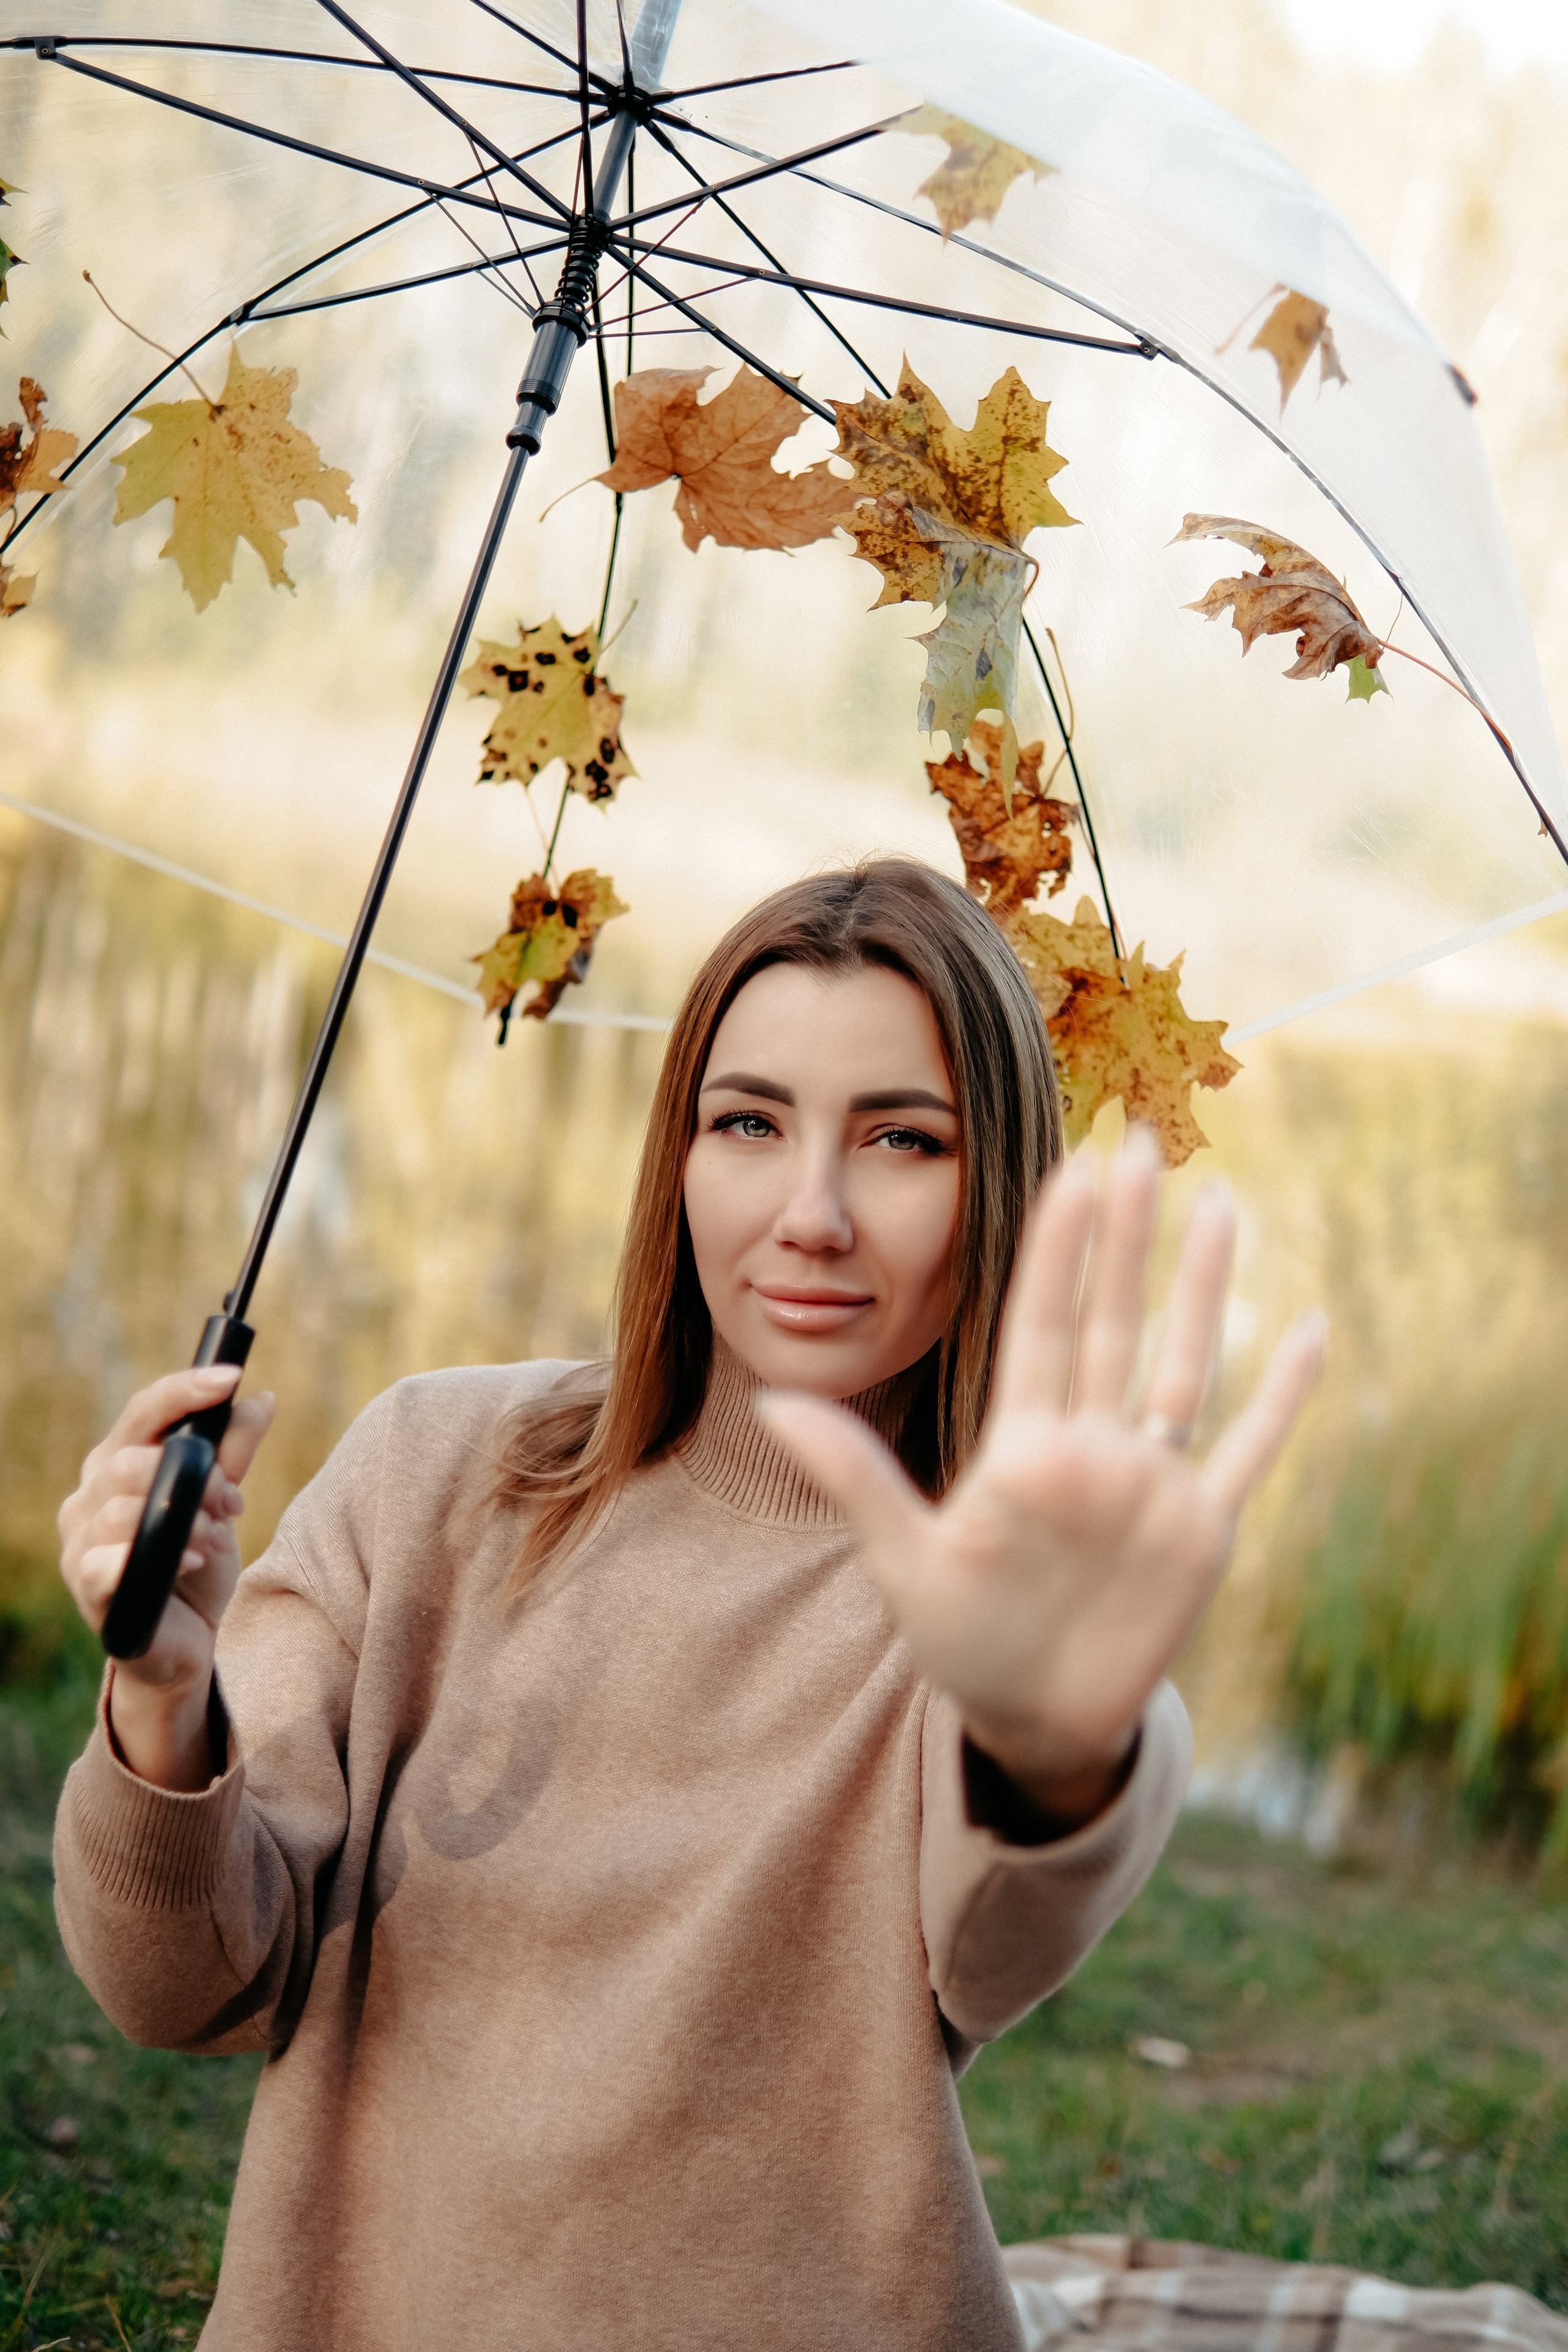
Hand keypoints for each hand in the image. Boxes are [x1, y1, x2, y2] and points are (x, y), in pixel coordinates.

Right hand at [58, 1366, 275, 1788]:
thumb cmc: (194, 1565)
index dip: (185, 1389)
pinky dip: (163, 1555)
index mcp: (117, 1463)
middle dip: (199, 1476)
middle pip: (136, 1458)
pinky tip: (190, 1564)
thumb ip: (234, 1453)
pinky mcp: (87, 1586)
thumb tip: (261, 1399)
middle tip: (233, 1503)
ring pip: (126, 1507)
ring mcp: (79, 1541)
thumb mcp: (221, 1504)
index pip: (144, 1411)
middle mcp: (88, 1496)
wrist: (186, 1644)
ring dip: (188, 1520)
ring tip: (214, 1541)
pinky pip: (112, 1558)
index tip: (231, 1375)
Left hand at [759, 1128, 1322, 1828]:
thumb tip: (770, 1400)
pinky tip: (1309, 1329)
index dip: (1060, 1249)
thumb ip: (852, 1476)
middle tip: (1144, 1142)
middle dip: (1129, 1234)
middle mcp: (1092, 1445)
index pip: (1045, 1323)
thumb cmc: (961, 1639)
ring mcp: (1150, 1483)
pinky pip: (1249, 1448)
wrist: (1030, 1720)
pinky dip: (1283, 1395)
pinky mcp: (1198, 1531)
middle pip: (1116, 1320)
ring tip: (1221, 1203)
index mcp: (1023, 1442)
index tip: (1073, 1168)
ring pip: (1186, 1362)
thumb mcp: (901, 1559)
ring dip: (1205, 1287)